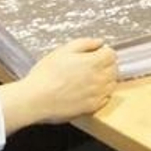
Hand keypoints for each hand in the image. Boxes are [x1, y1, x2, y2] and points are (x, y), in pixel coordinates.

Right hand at [0, 38, 117, 129]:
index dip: (104, 52)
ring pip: (111, 84)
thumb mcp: (63, 50)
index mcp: (94, 62)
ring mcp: (97, 94)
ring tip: (89, 79)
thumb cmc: (46, 74)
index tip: (96, 54)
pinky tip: (88, 91)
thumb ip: (85, 43)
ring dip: (105, 80)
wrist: (36, 99)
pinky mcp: (92, 107)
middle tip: (91, 66)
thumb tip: (99, 42)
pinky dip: (101, 94)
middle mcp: (99, 79)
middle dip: (106, 65)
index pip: (112, 55)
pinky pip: (105, 98)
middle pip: (114, 69)